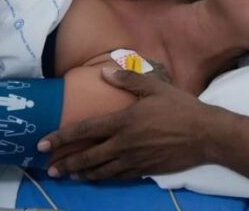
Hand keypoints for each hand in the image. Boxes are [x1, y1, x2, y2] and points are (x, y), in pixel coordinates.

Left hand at [39, 69, 216, 179]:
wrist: (205, 134)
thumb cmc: (181, 107)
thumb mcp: (156, 87)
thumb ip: (128, 80)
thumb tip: (104, 71)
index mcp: (123, 121)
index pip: (85, 130)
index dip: (62, 137)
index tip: (43, 144)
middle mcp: (124, 144)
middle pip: (88, 157)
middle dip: (66, 163)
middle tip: (49, 168)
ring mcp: (134, 160)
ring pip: (101, 171)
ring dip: (82, 173)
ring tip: (70, 175)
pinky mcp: (145, 170)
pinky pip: (119, 177)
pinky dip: (105, 177)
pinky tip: (99, 177)